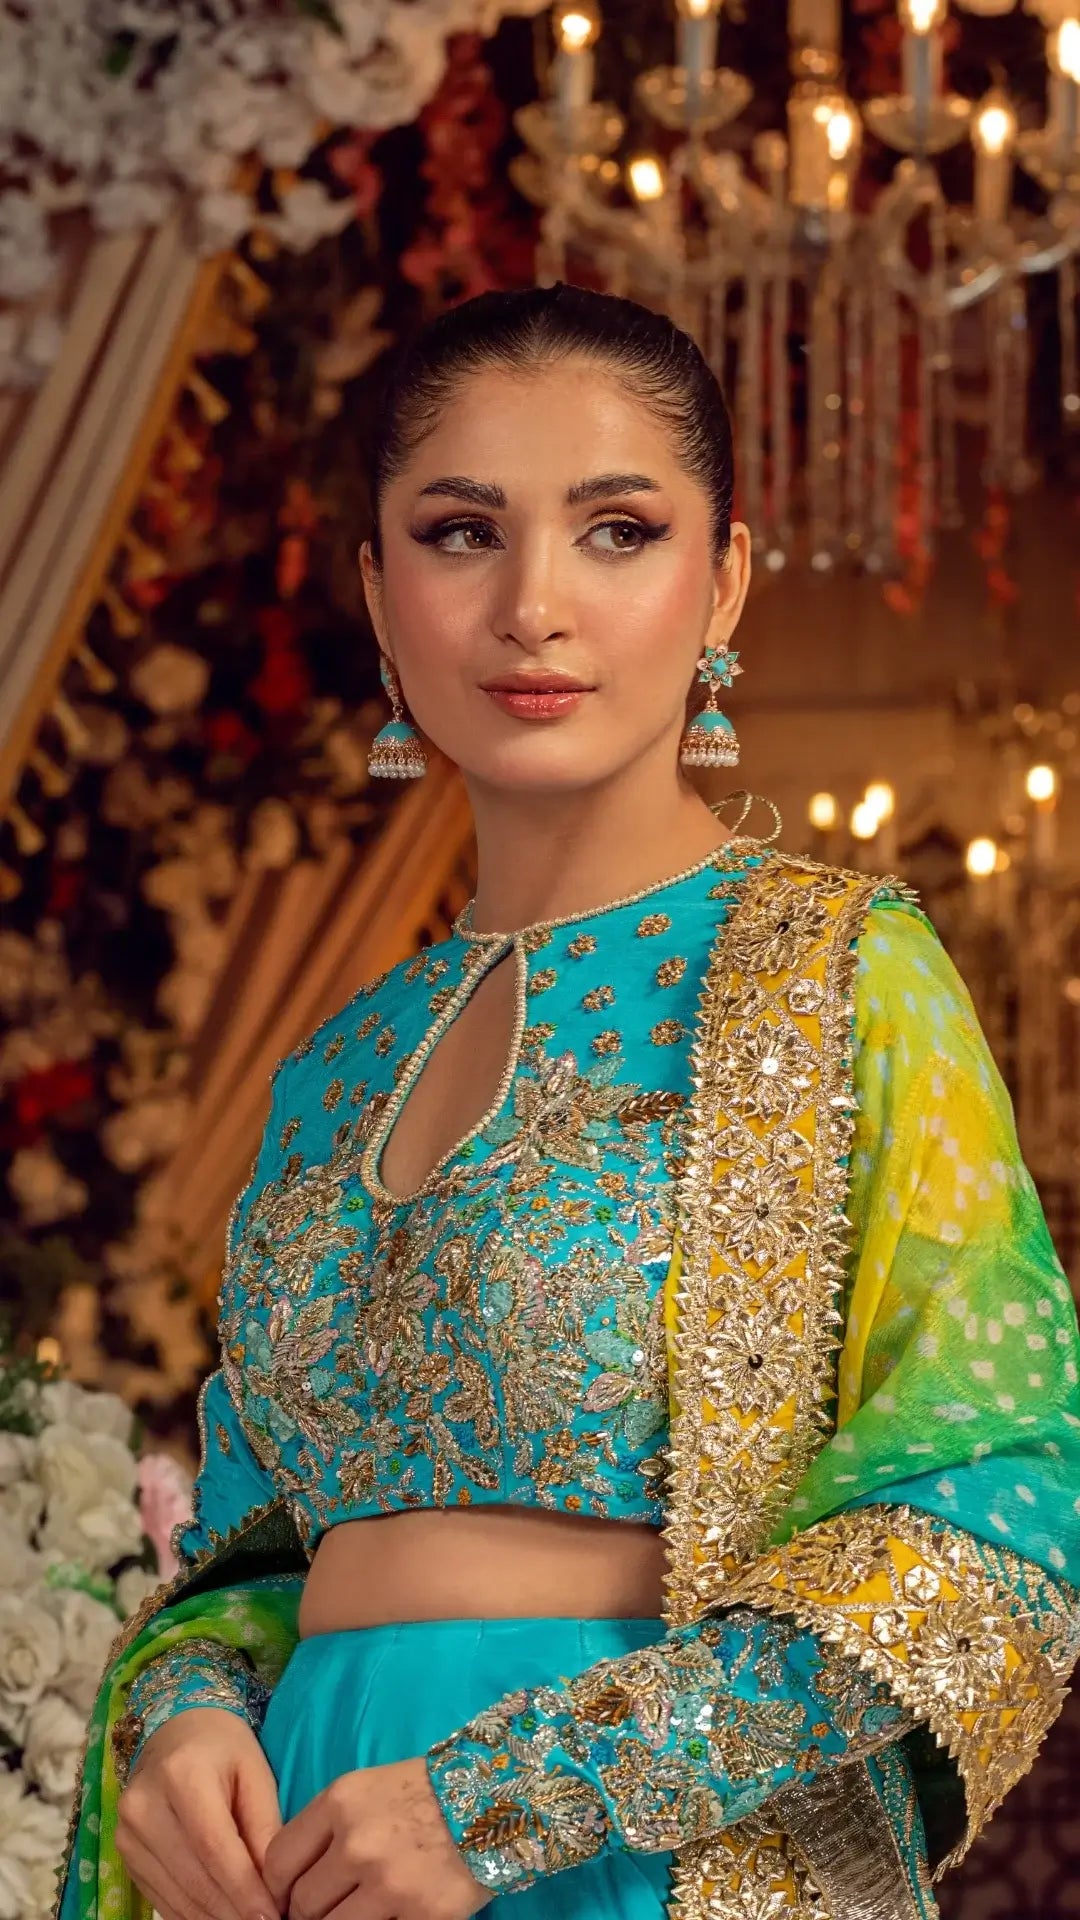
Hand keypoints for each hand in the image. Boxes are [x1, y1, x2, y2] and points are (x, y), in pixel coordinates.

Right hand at [116, 1708, 282, 1919]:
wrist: (177, 1730)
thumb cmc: (225, 1748)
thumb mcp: (255, 1774)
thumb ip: (266, 1828)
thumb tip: (275, 1889)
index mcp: (182, 1775)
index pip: (215, 1848)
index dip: (244, 1891)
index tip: (272, 1918)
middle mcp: (144, 1806)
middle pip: (194, 1878)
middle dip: (233, 1912)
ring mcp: (127, 1833)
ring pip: (176, 1896)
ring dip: (215, 1919)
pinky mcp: (124, 1854)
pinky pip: (161, 1898)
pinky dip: (193, 1914)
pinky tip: (221, 1917)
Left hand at [263, 1755, 488, 1919]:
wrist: (492, 1797)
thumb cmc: (421, 1793)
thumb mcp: (363, 1790)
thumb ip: (324, 1828)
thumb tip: (286, 1884)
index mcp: (339, 1803)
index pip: (278, 1861)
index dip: (277, 1888)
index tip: (287, 1896)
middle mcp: (358, 1843)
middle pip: (302, 1904)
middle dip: (306, 1914)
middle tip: (320, 1911)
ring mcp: (390, 1884)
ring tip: (355, 1912)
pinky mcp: (422, 1917)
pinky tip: (388, 1916)